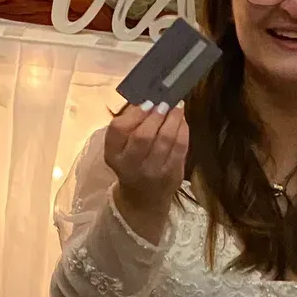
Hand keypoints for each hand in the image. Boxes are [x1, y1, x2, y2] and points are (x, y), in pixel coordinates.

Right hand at [104, 103, 188, 243]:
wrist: (143, 199)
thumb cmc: (131, 164)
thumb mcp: (121, 148)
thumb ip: (130, 125)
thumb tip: (149, 97)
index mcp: (113, 155)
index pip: (118, 130)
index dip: (134, 113)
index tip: (147, 102)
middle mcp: (130, 166)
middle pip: (143, 136)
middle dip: (156, 115)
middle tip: (164, 102)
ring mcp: (152, 172)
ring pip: (165, 140)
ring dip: (173, 119)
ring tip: (176, 106)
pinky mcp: (172, 175)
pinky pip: (181, 148)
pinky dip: (183, 130)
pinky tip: (182, 120)